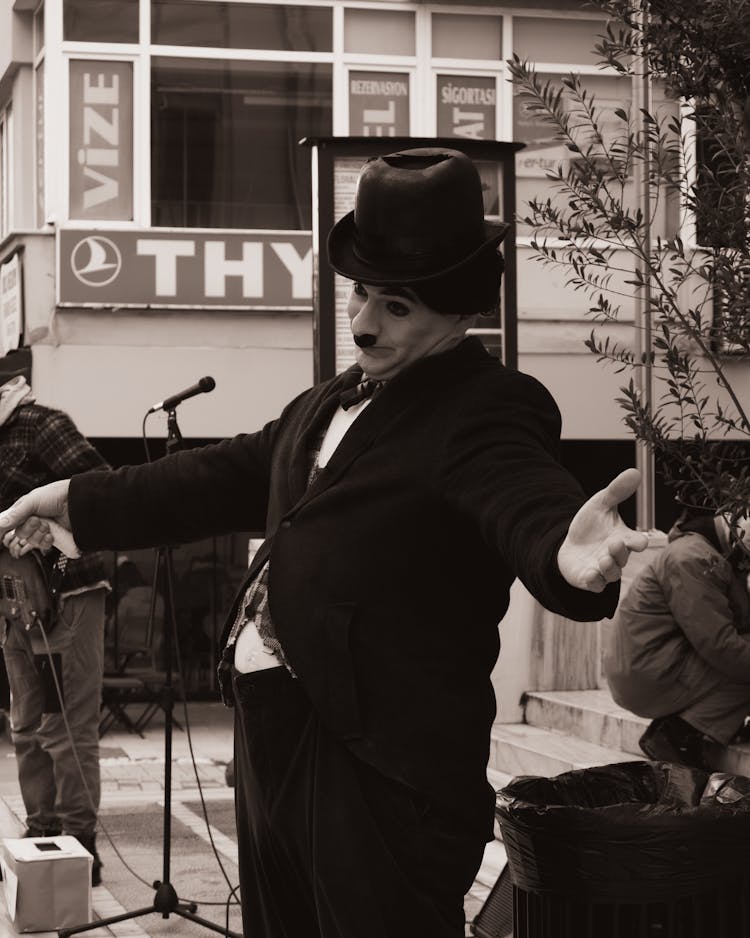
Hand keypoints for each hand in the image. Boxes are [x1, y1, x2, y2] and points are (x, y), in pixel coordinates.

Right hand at [0, 480, 76, 557]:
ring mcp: (44, 529)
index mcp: (25, 510)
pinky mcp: (54, 537)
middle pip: (20, 533)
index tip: (3, 533)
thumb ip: (15, 515)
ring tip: (48, 525)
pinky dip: (46, 541)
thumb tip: (0, 525)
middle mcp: (33, 520)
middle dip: (28, 528)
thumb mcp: (31, 501)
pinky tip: (51, 534)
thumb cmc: (56, 496)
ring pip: (31, 540)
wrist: (78, 502)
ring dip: (38, 534)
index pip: (10, 523)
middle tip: (38, 520)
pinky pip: (43, 545)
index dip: (6, 528)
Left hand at [557, 468, 648, 591]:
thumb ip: (616, 491)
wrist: (570, 544)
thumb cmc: (592, 525)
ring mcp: (603, 569)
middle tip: (614, 543)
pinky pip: (595, 585)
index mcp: (623, 538)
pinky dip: (594, 581)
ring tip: (603, 558)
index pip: (637, 542)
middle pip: (623, 558)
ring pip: (612, 574)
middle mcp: (616, 556)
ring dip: (609, 567)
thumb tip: (635, 472)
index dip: (638, 542)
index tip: (638, 542)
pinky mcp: (589, 579)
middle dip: (619, 552)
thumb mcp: (601, 504)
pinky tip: (590, 574)